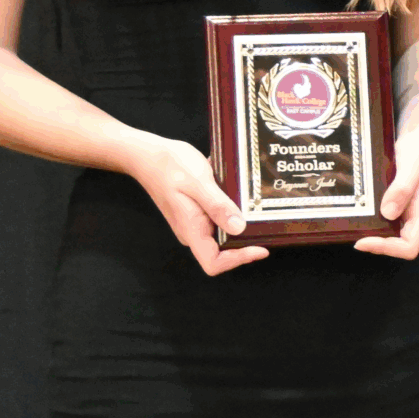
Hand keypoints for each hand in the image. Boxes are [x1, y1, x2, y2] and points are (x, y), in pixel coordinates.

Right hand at [123, 133, 268, 275]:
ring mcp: (194, 222)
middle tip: (270, 226)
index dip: (238, 260)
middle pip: (222, 251)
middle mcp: (192, 231)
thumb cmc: (170, 165)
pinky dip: (234, 212)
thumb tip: (239, 228)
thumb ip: (217, 206)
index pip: (213, 263)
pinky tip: (245, 196)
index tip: (261, 247)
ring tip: (263, 211)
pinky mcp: (197, 211)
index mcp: (191, 229)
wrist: (148, 154)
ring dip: (243, 226)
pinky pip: (220, 219)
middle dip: (246, 243)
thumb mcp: (198, 182)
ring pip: (223, 234)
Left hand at [355, 119, 418, 259]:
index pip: (409, 246)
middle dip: (375, 242)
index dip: (386, 248)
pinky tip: (359, 209)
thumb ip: (402, 189)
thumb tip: (387, 213)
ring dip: (372, 232)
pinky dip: (373, 219)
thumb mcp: (414, 164)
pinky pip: (387, 220)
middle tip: (351, 231)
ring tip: (352, 222)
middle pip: (398, 244)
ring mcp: (411, 211)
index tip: (361, 240)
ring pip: (391, 234)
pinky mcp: (402, 203)